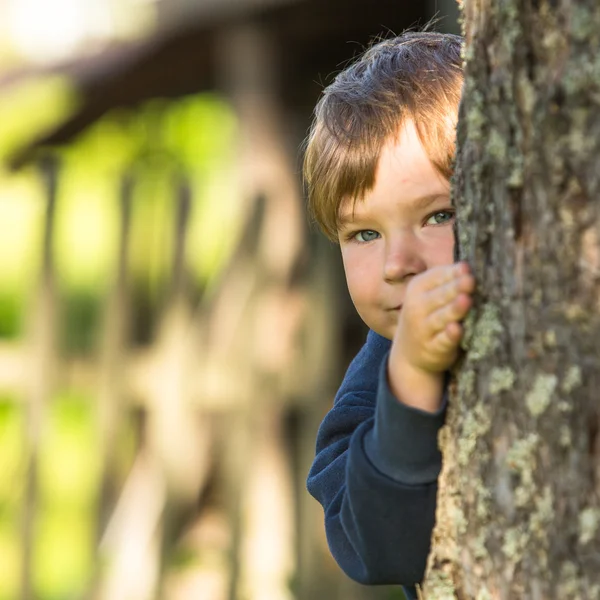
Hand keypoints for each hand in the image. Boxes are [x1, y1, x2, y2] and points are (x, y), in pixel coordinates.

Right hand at [388, 262, 474, 411]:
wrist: (408, 354)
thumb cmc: (426, 316)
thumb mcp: (428, 295)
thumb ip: (446, 281)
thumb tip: (468, 265)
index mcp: (416, 288)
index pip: (436, 277)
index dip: (452, 273)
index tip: (467, 268)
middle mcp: (416, 307)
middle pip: (439, 296)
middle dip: (455, 288)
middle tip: (470, 280)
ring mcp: (423, 329)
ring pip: (441, 318)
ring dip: (453, 310)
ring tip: (466, 300)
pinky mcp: (433, 349)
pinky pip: (442, 341)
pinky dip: (450, 336)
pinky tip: (457, 329)